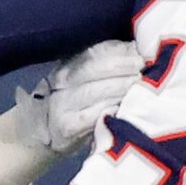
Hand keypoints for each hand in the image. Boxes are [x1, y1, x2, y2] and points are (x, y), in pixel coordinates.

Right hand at [0, 37, 140, 184]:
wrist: (42, 133)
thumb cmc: (73, 102)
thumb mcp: (80, 78)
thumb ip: (102, 64)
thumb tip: (135, 50)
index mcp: (66, 65)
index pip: (94, 51)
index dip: (119, 50)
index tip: (139, 51)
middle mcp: (61, 82)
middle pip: (93, 67)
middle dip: (122, 65)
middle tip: (143, 67)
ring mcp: (62, 105)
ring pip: (94, 90)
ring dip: (121, 86)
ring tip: (139, 84)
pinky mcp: (68, 127)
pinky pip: (93, 115)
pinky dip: (111, 108)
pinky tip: (124, 106)